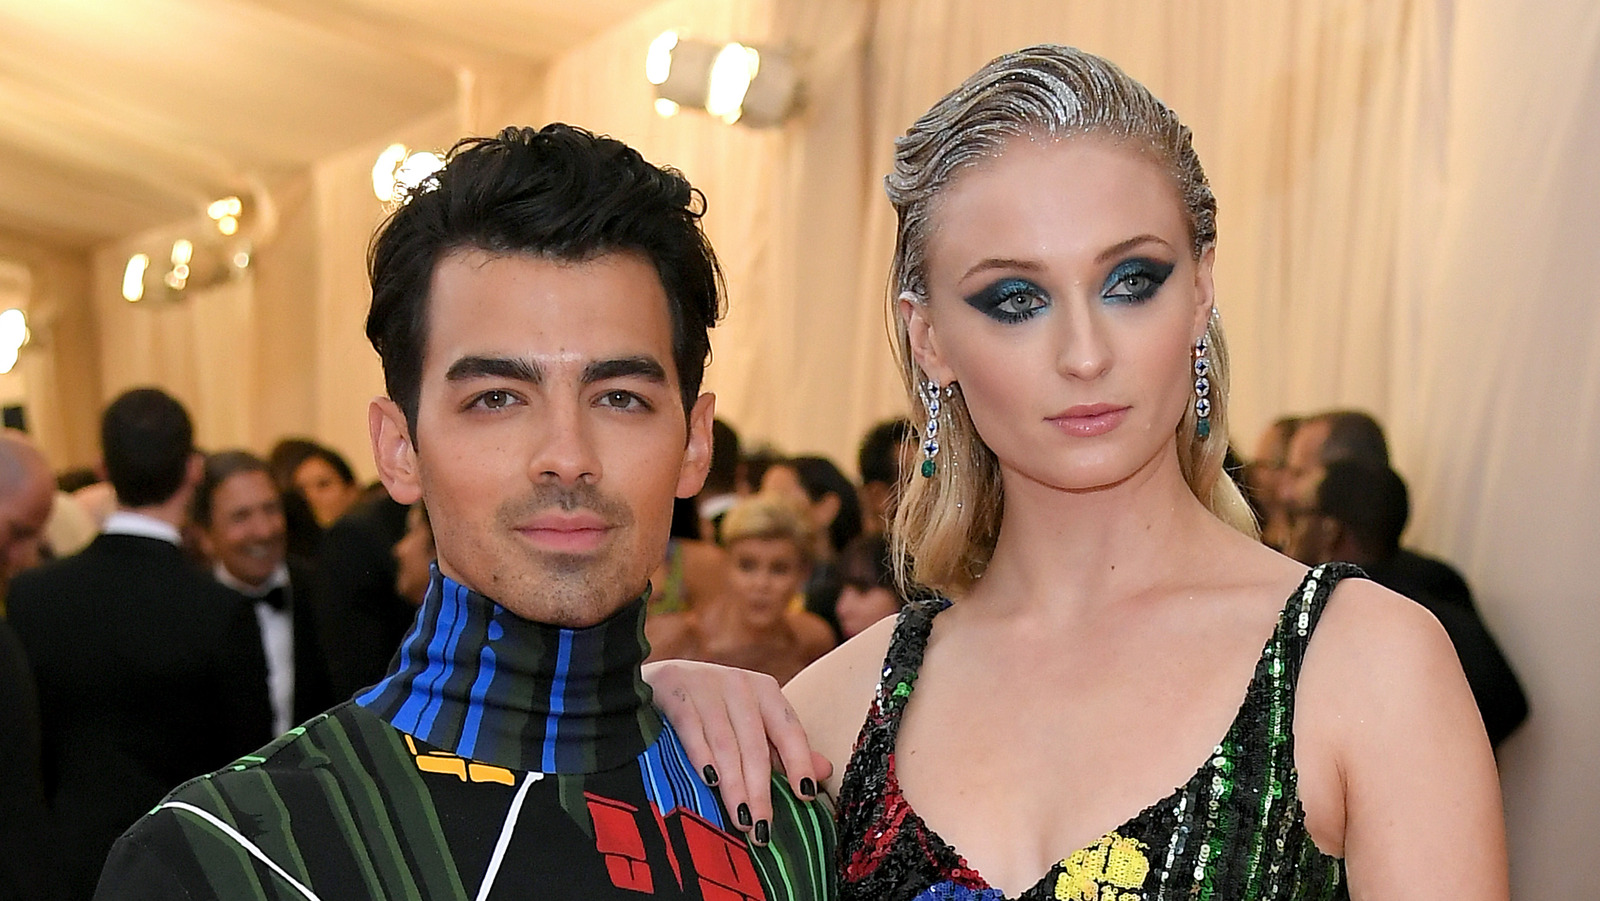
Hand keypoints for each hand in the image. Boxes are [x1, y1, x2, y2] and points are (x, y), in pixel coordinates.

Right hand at [643, 659, 831, 842]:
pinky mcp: (674, 692)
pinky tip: (709, 781)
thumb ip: (784, 749)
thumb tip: (825, 772)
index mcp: (765, 691)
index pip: (789, 730)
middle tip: (762, 828)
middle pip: (755, 745)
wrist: (658, 682)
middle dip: (760, 790)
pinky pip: (692, 729)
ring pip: (725, 744)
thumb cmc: (713, 710)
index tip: (806, 796)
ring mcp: (706, 686)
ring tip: (740, 819)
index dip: (799, 762)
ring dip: (733, 785)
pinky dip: (701, 755)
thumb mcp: (751, 723)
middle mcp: (739, 684)